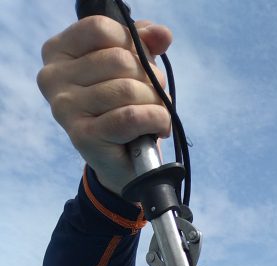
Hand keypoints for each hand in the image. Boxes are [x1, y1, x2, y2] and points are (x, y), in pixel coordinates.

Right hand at [37, 16, 172, 195]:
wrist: (124, 164)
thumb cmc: (124, 108)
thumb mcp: (132, 68)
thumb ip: (143, 43)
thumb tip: (162, 33)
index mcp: (58, 52)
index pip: (101, 29)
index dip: (133, 43)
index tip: (141, 64)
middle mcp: (53, 78)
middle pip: (119, 60)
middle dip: (150, 78)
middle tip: (154, 96)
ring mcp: (64, 108)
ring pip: (128, 89)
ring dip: (156, 102)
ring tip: (155, 114)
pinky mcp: (83, 136)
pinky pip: (131, 117)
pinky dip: (155, 119)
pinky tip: (159, 126)